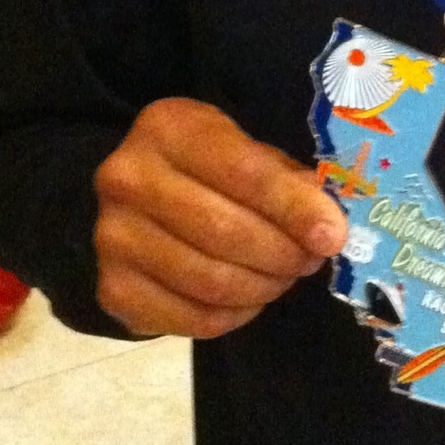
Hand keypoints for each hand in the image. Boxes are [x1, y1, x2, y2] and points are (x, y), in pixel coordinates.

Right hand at [94, 98, 348, 338]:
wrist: (134, 201)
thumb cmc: (206, 169)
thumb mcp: (244, 152)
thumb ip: (284, 181)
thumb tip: (327, 227)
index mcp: (168, 127)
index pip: (243, 172)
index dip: (293, 208)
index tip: (333, 235)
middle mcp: (128, 178)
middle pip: (224, 231)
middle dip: (282, 253)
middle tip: (311, 260)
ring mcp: (112, 236)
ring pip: (209, 281)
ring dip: (263, 287)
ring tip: (284, 277)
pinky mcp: (113, 289)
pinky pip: (191, 318)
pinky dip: (235, 316)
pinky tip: (250, 298)